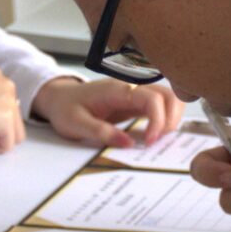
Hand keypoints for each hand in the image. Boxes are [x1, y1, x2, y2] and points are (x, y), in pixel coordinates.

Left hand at [31, 75, 184, 147]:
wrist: (59, 98)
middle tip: (158, 141)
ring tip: (159, 138)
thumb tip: (128, 143)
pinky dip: (165, 119)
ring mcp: (135, 93)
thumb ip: (101, 132)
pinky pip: (160, 106)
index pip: (152, 98)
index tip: (150, 142)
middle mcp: (130, 87)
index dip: (158, 120)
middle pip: (168, 94)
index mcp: (116, 90)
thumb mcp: (75, 124)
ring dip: (171, 118)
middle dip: (171, 119)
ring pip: (168, 98)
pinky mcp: (136, 102)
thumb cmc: (65, 108)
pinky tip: (156, 134)